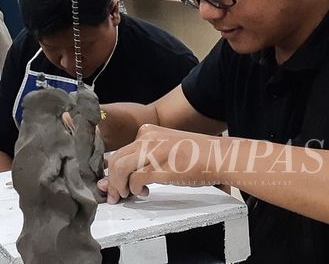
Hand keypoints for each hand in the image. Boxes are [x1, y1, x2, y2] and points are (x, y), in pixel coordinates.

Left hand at [98, 124, 219, 203]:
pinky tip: (144, 193)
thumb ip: (147, 156)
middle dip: (110, 181)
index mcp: (147, 131)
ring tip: (125, 196)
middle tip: (113, 195)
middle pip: (116, 160)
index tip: (110, 182)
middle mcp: (146, 138)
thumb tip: (126, 174)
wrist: (219, 156)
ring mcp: (152, 152)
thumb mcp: (167, 146)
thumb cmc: (196, 154)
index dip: (111, 169)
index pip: (120, 150)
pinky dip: (135, 190)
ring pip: (120, 169)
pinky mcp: (160, 168)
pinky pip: (135, 180)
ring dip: (118, 186)